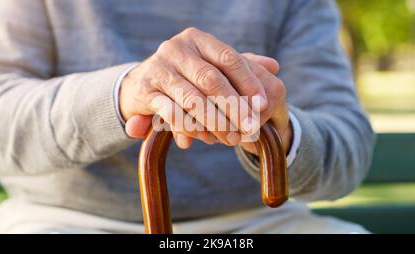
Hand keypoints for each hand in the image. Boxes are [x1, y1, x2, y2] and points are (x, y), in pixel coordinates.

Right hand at [124, 52, 292, 153]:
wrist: (139, 84)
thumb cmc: (184, 76)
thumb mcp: (211, 66)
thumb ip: (241, 66)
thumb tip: (274, 66)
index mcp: (197, 39)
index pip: (229, 58)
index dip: (249, 82)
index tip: (263, 105)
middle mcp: (176, 49)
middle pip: (212, 80)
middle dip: (234, 107)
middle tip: (251, 129)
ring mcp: (159, 69)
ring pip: (193, 100)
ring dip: (215, 123)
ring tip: (232, 139)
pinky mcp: (144, 91)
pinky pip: (173, 114)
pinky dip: (191, 129)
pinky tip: (206, 139)